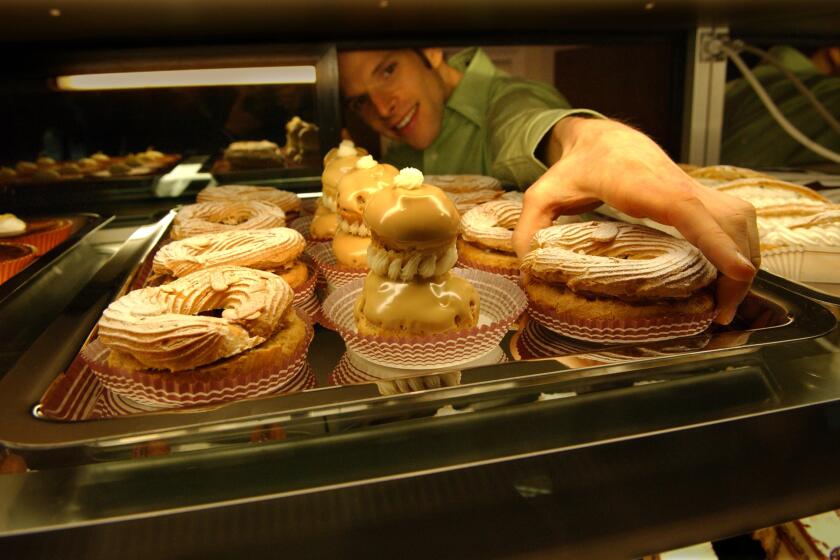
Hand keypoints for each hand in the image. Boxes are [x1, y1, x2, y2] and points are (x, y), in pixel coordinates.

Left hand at [512, 118, 758, 324]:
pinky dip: (741, 249)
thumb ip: (529, 227)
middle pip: (729, 223)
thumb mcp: (541, 194)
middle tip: (722, 315)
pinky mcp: (702, 197)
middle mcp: (677, 185)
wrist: (605, 138)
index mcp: (641, 185)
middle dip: (737, 268)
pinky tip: (727, 279)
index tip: (738, 272)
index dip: (716, 241)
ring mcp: (695, 189)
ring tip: (726, 306)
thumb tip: (526, 269)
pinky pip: (736, 222)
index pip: (687, 211)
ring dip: (744, 260)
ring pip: (741, 221)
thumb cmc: (575, 168)